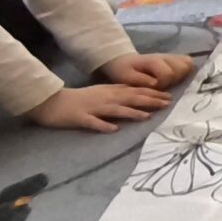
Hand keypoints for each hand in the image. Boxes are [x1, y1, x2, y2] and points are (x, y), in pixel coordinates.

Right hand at [28, 83, 171, 132]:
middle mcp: (104, 98)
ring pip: (114, 109)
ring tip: (146, 117)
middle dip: (149, 101)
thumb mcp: (102, 91)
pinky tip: (113, 129)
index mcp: (110, 92)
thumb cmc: (79, 98)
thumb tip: (137, 93)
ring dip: (131, 113)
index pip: (135, 91)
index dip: (152, 94)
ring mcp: (92, 108)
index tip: (169, 97)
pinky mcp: (80, 118)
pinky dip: (103, 125)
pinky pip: (93, 122)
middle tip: (167, 104)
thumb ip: (119, 92)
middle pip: (129, 98)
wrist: (52, 102)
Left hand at [97, 53, 194, 91]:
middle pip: (182, 67)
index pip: (168, 73)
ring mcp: (172, 57)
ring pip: (188, 64)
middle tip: (164, 85)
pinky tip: (180, 77)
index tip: (154, 88)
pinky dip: (188, 69)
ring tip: (172, 81)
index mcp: (153, 61)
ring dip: (183, 75)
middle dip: (175, 79)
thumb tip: (155, 84)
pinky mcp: (175, 59)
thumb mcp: (126, 76)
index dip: (163, 83)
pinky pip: (188, 62)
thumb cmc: (124, 70)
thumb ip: (140, 80)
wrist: (124, 61)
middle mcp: (165, 57)